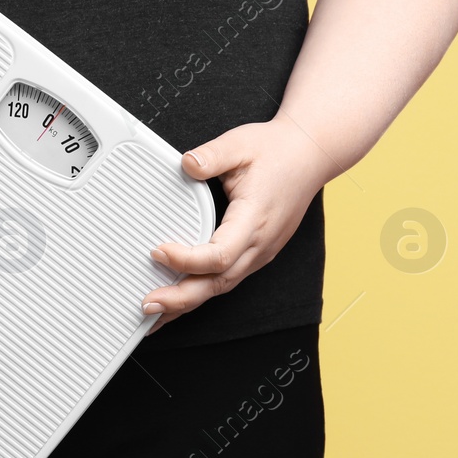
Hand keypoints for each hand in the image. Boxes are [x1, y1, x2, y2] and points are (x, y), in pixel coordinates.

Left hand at [142, 119, 329, 331]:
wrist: (309, 155)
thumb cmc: (277, 151)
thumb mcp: (240, 144)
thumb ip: (212, 155)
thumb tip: (186, 164)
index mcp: (254, 219)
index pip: (219, 254)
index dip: (186, 259)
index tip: (158, 251)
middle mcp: (259, 244)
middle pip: (218, 283)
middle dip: (181, 299)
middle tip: (147, 304)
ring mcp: (260, 252)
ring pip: (222, 286)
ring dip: (188, 301)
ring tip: (156, 312)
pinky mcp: (257, 252)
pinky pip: (227, 278)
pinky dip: (202, 291)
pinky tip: (181, 296)